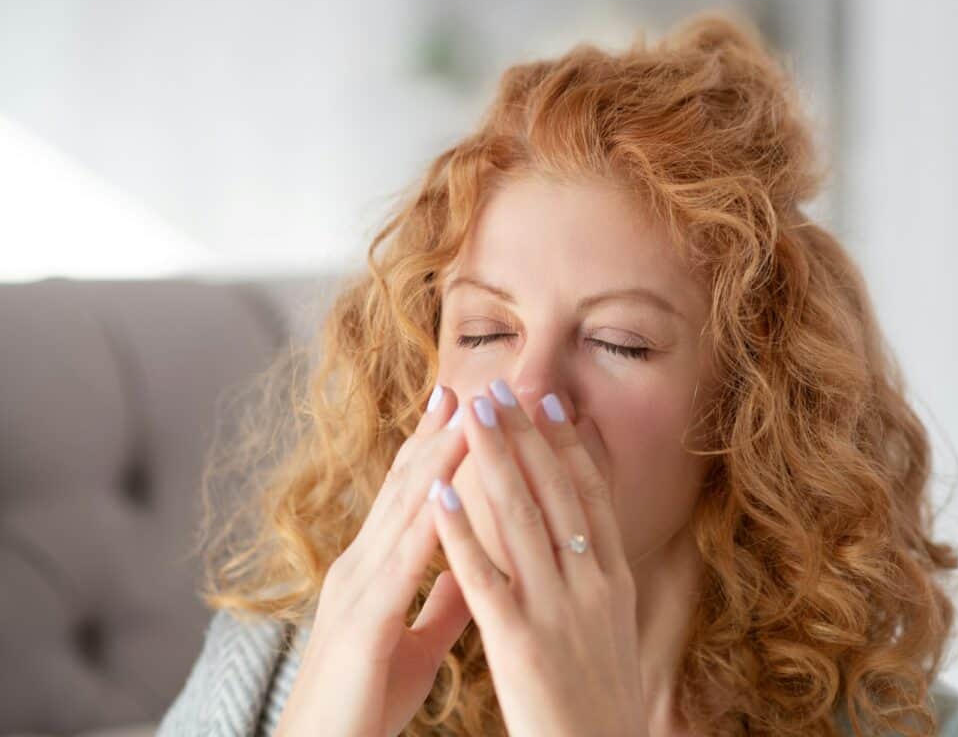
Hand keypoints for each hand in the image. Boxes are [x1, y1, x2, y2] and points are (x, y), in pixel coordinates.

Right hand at [275, 384, 473, 736]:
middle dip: (438, 432)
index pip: (412, 496)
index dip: (437, 448)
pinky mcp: (364, 619)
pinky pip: (402, 560)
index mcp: (377, 570)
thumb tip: (473, 566)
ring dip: (438, 455)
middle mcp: (362, 565)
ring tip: (469, 411)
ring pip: (405, 508)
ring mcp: (358, 587)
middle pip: (407, 486)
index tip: (464, 406)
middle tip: (469, 383)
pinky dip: (426, 518)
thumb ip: (443, 601)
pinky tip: (448, 487)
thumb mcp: (414, 642)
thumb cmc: (365, 700)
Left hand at [427, 380, 648, 736]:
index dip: (568, 447)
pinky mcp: (520, 642)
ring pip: (522, 519)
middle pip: (555, 493)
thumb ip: (594, 584)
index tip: (549, 405)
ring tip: (471, 415)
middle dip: (525, 436)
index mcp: (614, 581)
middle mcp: (592, 584)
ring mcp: (557, 611)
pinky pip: (483, 576)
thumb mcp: (610, 632)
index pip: (591, 498)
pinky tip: (439, 494)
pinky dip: (460, 530)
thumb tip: (586, 546)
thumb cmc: (601, 705)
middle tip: (501, 387)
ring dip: (493, 460)